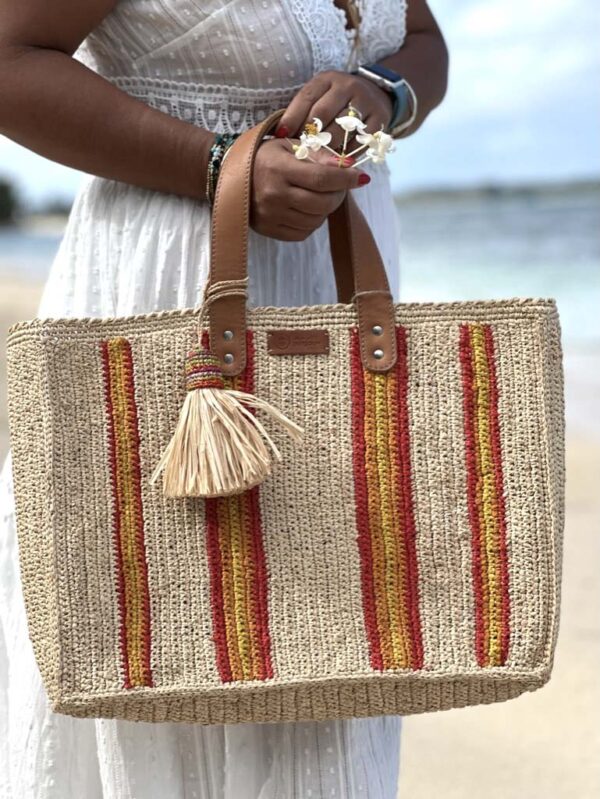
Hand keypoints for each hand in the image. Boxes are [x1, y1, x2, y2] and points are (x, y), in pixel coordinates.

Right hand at [250, 137, 369, 241]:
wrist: (230, 177)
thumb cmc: (265, 157)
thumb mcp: (289, 145)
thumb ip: (318, 154)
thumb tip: (347, 165)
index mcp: (279, 168)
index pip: (321, 178)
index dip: (346, 179)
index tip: (361, 177)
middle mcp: (274, 195)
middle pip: (322, 203)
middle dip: (339, 195)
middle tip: (341, 186)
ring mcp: (271, 216)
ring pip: (316, 220)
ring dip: (326, 209)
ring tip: (322, 196)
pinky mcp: (270, 230)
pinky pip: (303, 232)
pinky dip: (313, 222)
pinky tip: (308, 208)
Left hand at [274, 70, 393, 149]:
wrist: (377, 95)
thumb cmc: (338, 102)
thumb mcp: (321, 97)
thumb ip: (303, 111)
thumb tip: (279, 134)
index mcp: (328, 79)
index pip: (307, 97)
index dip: (292, 117)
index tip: (282, 135)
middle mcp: (348, 86)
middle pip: (322, 114)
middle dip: (308, 135)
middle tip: (301, 152)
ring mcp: (365, 101)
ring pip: (340, 129)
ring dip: (326, 147)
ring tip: (316, 159)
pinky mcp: (379, 118)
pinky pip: (359, 141)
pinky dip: (346, 153)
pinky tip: (338, 160)